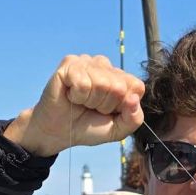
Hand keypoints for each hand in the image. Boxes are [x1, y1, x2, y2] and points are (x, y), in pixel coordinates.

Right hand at [4, 54, 144, 156]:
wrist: (59, 132)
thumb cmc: (87, 127)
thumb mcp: (117, 130)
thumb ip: (134, 119)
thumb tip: (134, 99)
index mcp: (120, 78)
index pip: (137, 87)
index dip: (123, 106)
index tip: (108, 111)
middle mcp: (105, 66)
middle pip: (119, 87)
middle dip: (106, 105)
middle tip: (92, 107)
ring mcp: (87, 62)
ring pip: (102, 84)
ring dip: (90, 101)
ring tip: (81, 102)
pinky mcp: (70, 63)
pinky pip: (83, 83)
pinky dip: (77, 96)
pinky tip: (71, 95)